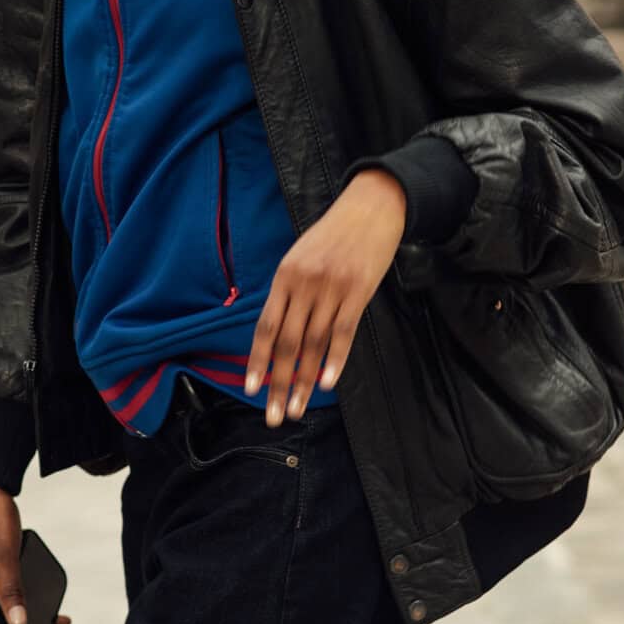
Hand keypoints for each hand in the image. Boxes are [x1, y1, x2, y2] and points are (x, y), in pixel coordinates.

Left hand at [246, 168, 406, 425]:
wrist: (371, 206)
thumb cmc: (334, 235)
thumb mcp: (302, 257)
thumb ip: (290, 292)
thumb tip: (278, 333)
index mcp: (285, 277)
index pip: (266, 327)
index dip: (257, 361)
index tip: (252, 390)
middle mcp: (304, 284)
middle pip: (286, 343)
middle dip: (278, 384)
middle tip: (274, 416)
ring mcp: (331, 289)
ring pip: (313, 345)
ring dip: (303, 382)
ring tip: (297, 409)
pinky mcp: (358, 292)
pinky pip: (343, 333)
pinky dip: (334, 361)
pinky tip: (325, 384)